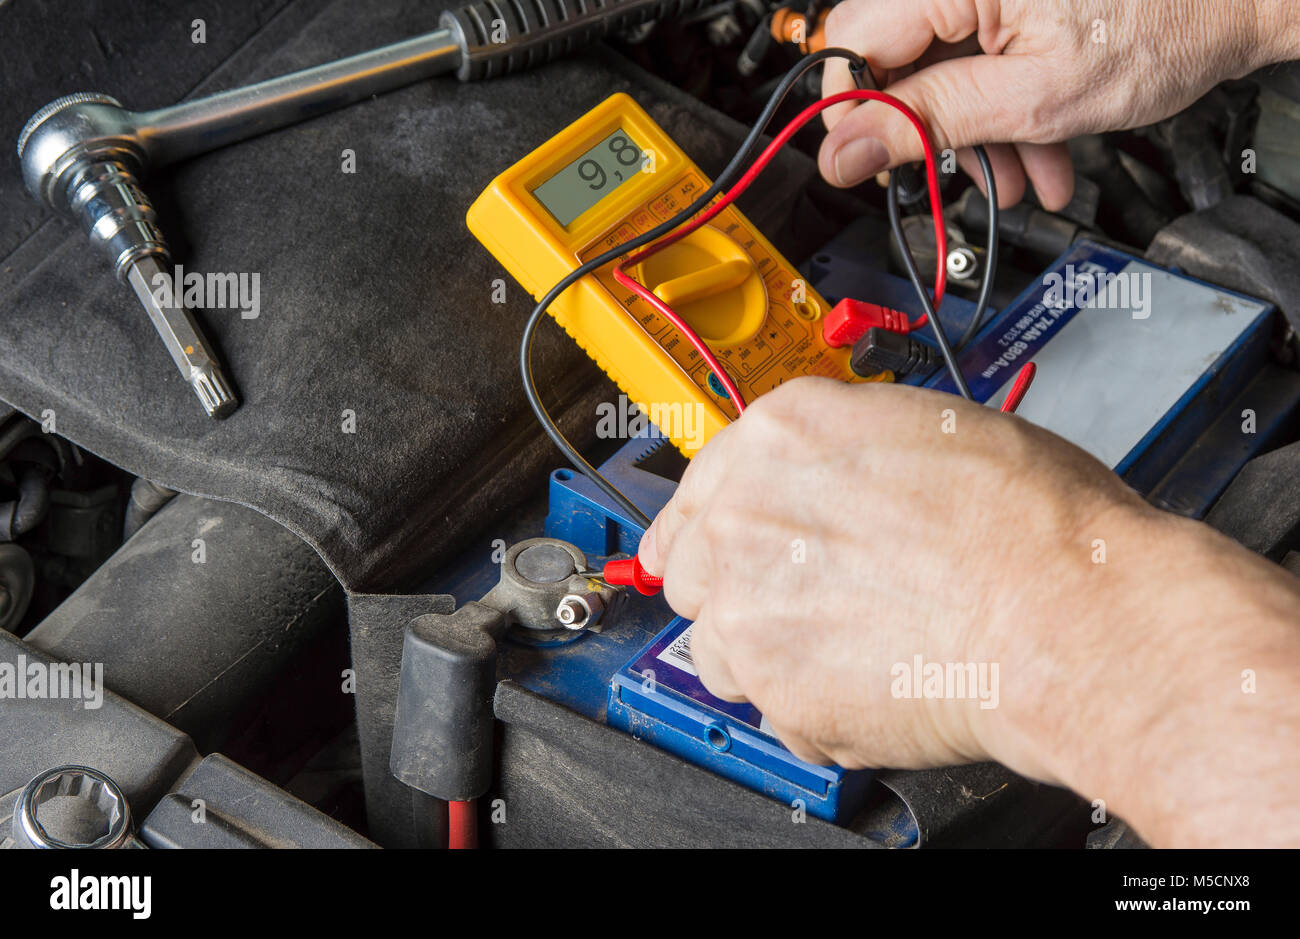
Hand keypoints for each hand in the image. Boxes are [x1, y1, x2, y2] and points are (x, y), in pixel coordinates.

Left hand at [638, 378, 1299, 845]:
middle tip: (805, 604)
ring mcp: (747, 605)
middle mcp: (743, 514)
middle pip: (693, 571)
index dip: (713, 527)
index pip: (698, 488)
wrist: (1064, 611)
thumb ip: (838, 459)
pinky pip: (770, 707)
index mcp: (779, 435)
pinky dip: (809, 706)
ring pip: (718, 648)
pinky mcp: (773, 689)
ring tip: (851, 648)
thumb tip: (822, 485)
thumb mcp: (926, 430)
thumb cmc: (1030, 519)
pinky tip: (872, 681)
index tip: (719, 551)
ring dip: (768, 654)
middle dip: (740, 591)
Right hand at [817, 0, 1299, 209]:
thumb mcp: (1032, 98)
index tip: (882, 160)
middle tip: (957, 175)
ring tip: (1021, 175)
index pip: (850, 44)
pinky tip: (1036, 150)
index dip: (857, 113)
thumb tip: (844, 154)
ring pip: (940, 65)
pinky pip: (978, 53)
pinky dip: (1001, 105)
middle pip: (895, 57)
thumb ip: (926, 124)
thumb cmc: (1164, 26)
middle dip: (929, 129)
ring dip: (974, 130)